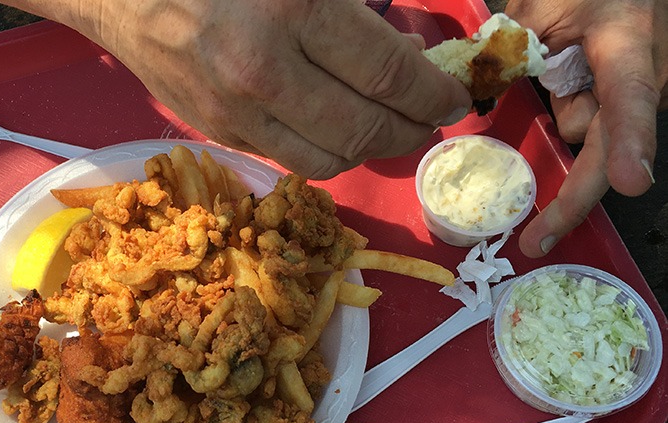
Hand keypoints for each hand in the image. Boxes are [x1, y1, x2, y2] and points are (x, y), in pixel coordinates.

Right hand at [0, 0, 470, 178]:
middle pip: (364, 130)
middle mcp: (263, 72)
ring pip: (329, 160)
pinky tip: (335, 127)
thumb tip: (408, 48)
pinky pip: (289, 160)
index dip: (434, 94)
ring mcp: (235, 111)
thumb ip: (355, 5)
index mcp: (291, 10)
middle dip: (411, 131)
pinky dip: (325, 151)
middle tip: (431, 119)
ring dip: (371, 150)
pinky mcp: (216, 131)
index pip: (388, 76)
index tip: (455, 96)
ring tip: (389, 127)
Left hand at [507, 0, 667, 256]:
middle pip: (608, 151)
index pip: (630, 101)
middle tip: (535, 241)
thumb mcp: (543, 2)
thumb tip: (478, 90)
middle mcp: (647, 80)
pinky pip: (592, 122)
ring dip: (563, 112)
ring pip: (589, 133)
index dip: (628, 144)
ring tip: (562, 58)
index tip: (630, 181)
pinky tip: (569, 71)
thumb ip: (511, 47)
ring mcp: (644, 95)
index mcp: (629, 48)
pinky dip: (572, 105)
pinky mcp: (632, 102)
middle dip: (571, 198)